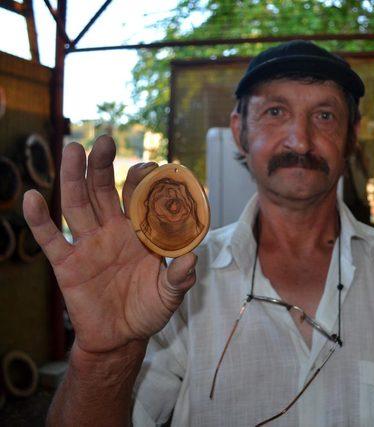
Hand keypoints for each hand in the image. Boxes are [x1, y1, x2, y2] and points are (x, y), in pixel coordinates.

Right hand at [23, 136, 197, 354]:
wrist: (121, 337)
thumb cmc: (149, 310)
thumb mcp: (170, 295)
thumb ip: (180, 277)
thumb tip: (192, 259)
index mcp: (139, 233)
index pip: (139, 199)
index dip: (143, 181)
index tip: (152, 165)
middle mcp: (112, 232)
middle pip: (104, 191)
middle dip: (103, 165)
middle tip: (104, 140)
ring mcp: (88, 245)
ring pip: (77, 205)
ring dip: (73, 178)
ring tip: (72, 150)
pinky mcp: (67, 265)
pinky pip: (50, 239)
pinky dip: (40, 220)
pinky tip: (33, 197)